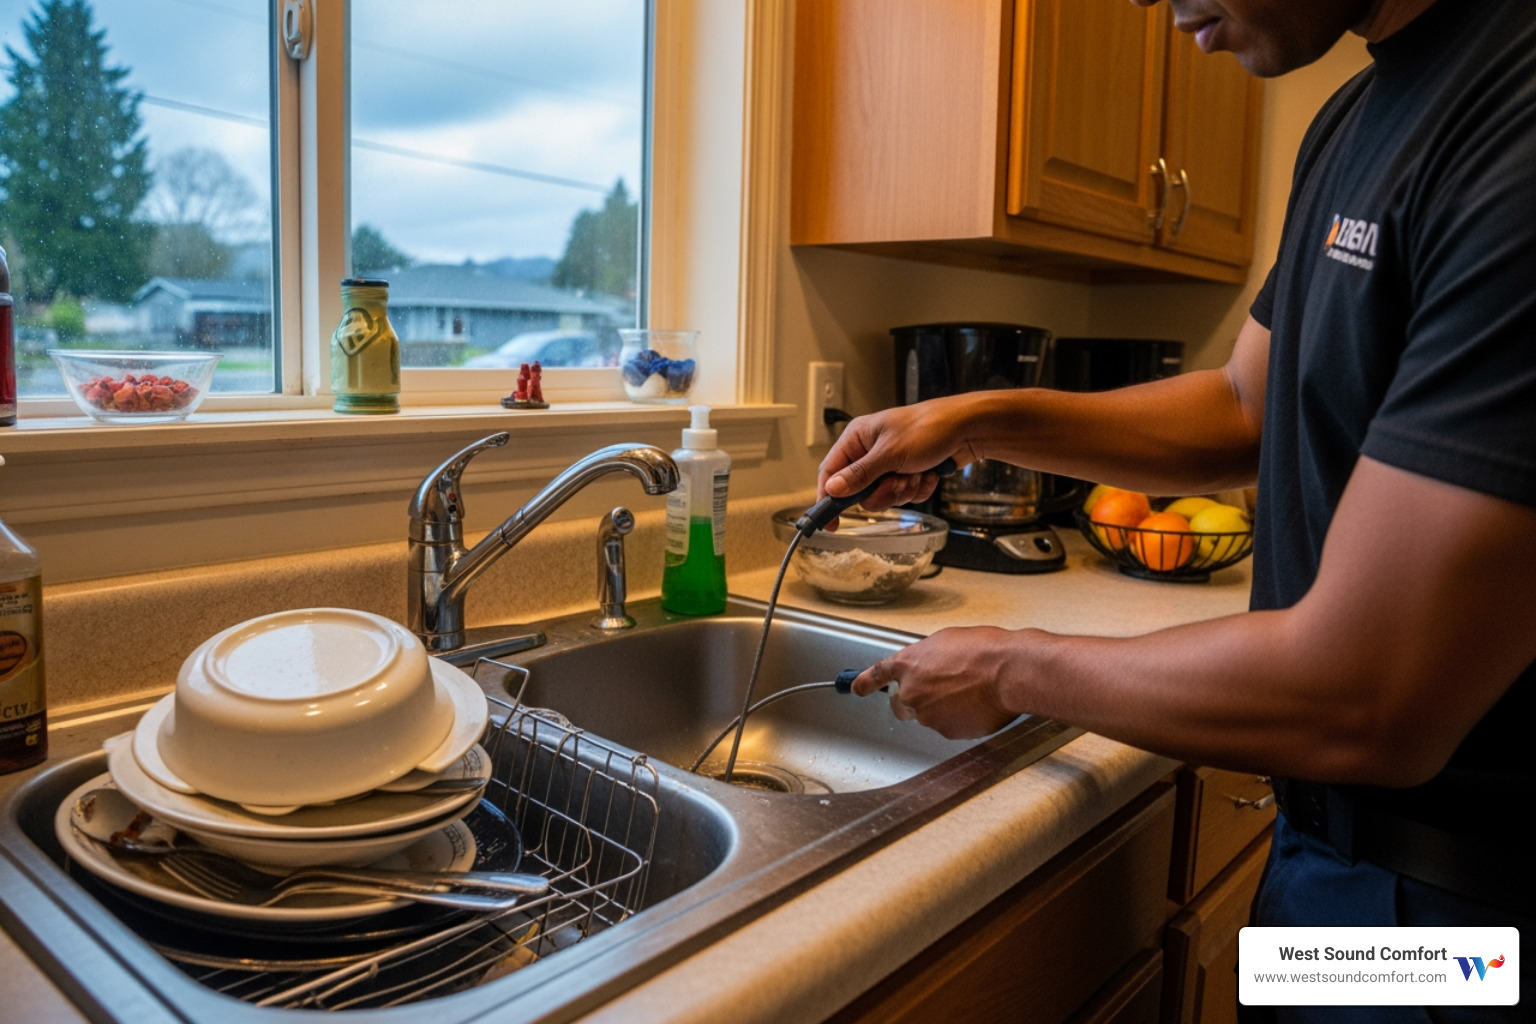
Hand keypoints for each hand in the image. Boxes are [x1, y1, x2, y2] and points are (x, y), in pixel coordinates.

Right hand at [816, 400, 972, 513]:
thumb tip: (832, 489)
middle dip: (884, 492)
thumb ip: (859, 474)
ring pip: (884, 496)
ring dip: (904, 490)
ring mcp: (889, 464)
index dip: (828, 497)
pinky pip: (904, 495)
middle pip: (860, 492)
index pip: (830, 471)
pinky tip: (928, 473)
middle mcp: (870, 452)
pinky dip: (918, 488)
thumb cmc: (928, 428)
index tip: (831, 522)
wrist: (967, 428)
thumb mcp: (889, 454)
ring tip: (917, 472)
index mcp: (858, 438)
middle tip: (898, 480)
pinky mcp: (907, 472)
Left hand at [851, 626, 1028, 738]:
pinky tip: (976, 705)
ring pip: (929, 716)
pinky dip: (959, 719)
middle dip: (913, 701)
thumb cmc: (985, 651)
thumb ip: (927, 657)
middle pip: (902, 705)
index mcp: (909, 664)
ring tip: (970, 692)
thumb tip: (927, 665)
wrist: (1008, 672)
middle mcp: (912, 692)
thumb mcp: (947, 641)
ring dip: (943, 707)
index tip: (855, 688)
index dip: (865, 683)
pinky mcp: (947, 732)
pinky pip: (949, 727)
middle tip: (939, 691)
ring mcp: (928, 715)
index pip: (878, 675)